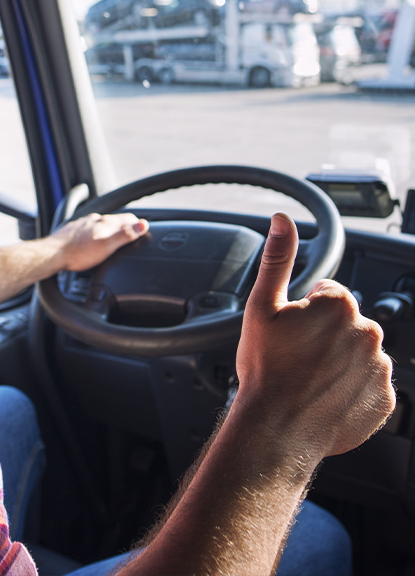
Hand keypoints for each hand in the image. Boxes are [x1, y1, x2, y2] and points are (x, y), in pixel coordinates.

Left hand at [46, 212, 147, 273]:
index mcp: (105, 223)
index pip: (127, 218)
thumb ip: (126, 235)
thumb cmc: (79, 253)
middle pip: (114, 221)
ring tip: (112, 237)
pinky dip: (94, 234)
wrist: (53, 254)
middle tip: (130, 233)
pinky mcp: (73, 230)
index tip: (143, 228)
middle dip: (123, 226)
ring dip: (107, 229)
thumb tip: (143, 225)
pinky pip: (88, 229)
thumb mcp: (107, 246)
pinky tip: (91, 241)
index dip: (137, 223)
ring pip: (99, 224)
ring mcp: (83, 224)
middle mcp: (94, 220)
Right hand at [235, 212, 394, 459]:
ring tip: (309, 378)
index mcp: (340, 304)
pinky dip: (351, 388)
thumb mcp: (262, 306)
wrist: (277, 429)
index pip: (327, 293)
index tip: (290, 332)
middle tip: (296, 355)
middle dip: (324, 333)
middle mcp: (369, 332)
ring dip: (339, 360)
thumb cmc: (266, 369)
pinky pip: (369, 384)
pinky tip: (324, 395)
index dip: (303, 311)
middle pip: (345, 322)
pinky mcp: (386, 400)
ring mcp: (380, 368)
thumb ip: (278, 258)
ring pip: (358, 352)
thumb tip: (283, 219)